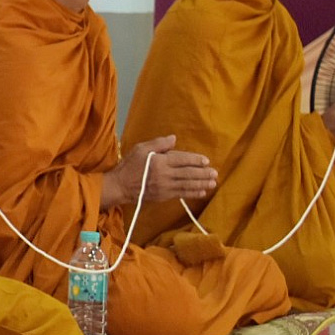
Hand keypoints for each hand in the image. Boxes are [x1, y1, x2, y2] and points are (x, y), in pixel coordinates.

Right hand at [100, 135, 216, 207]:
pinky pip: (181, 194)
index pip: (182, 159)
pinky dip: (193, 193)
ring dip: (201, 184)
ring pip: (187, 185)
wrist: (120, 186)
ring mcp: (165, 187)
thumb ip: (158, 143)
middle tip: (214, 173)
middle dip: (203, 173)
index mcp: (160, 161)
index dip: (195, 160)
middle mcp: (164, 174)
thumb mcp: (140, 149)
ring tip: (212, 183)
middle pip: (188, 173)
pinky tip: (201, 192)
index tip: (206, 161)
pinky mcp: (164, 196)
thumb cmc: (129, 166)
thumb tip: (173, 138)